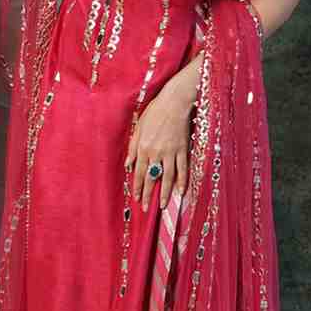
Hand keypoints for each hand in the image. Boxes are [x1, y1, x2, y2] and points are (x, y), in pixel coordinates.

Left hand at [126, 74, 196, 211]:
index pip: (139, 172)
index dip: (138, 186)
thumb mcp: (138, 128)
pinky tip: (181, 192)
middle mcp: (156, 153)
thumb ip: (133, 147)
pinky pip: (183, 169)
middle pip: (151, 178)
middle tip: (146, 208)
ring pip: (167, 177)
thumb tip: (128, 165)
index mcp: (143, 147)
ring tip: (162, 206)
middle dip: (148, 194)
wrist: (174, 103)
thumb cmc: (155, 112)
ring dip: (164, 192)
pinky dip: (182, 181)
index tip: (137, 198)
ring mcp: (170, 152)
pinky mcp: (183, 150)